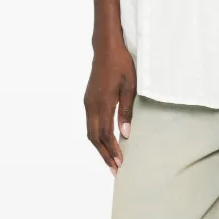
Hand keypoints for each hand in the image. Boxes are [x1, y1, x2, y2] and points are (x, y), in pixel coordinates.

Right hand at [84, 30, 135, 176]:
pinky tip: (106, 143)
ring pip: (90, 132)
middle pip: (94, 137)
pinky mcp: (89, 100)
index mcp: (102, 102)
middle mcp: (91, 105)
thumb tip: (125, 134)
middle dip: (105, 155)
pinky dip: (98, 137)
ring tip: (111, 161)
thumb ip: (127, 111)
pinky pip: (91, 124)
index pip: (105, 134)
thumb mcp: (130, 87)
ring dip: (100, 148)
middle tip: (115, 170)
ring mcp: (88, 103)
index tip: (120, 164)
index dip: (112, 150)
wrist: (106, 47)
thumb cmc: (121, 64)